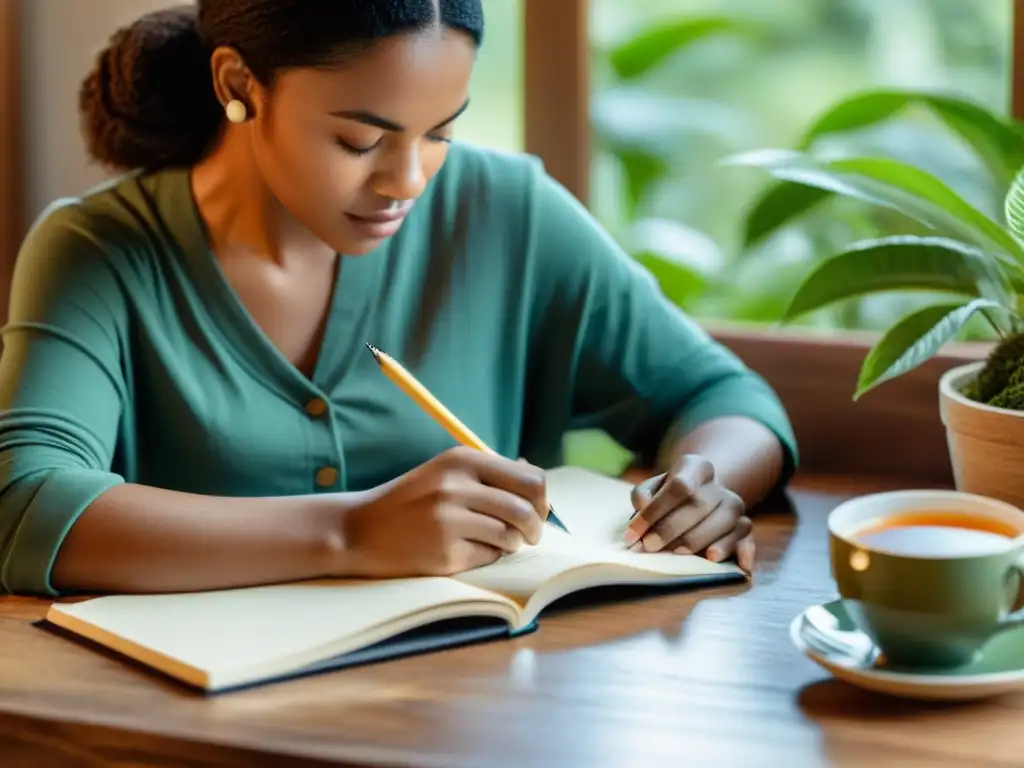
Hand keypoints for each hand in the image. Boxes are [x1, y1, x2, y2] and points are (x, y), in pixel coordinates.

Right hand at [341, 446, 548, 577]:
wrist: (359, 529)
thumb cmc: (411, 500)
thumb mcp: (446, 472)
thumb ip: (490, 473)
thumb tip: (535, 480)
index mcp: (461, 460)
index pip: (529, 479)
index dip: (542, 499)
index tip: (538, 510)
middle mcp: (456, 486)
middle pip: (525, 510)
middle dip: (535, 527)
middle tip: (529, 535)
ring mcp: (449, 521)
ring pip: (510, 537)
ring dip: (510, 544)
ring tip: (493, 541)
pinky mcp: (444, 553)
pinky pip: (488, 557)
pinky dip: (487, 557)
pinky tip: (466, 550)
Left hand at [623, 454, 754, 570]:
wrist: (699, 498)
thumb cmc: (668, 497)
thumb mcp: (652, 489)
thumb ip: (643, 494)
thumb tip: (642, 506)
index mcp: (696, 467)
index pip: (679, 485)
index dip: (655, 510)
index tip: (633, 533)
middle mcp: (719, 485)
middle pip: (698, 505)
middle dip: (670, 528)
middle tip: (649, 547)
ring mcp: (734, 506)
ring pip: (722, 522)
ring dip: (697, 541)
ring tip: (677, 554)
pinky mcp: (744, 528)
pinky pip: (745, 539)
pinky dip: (736, 550)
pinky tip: (718, 559)